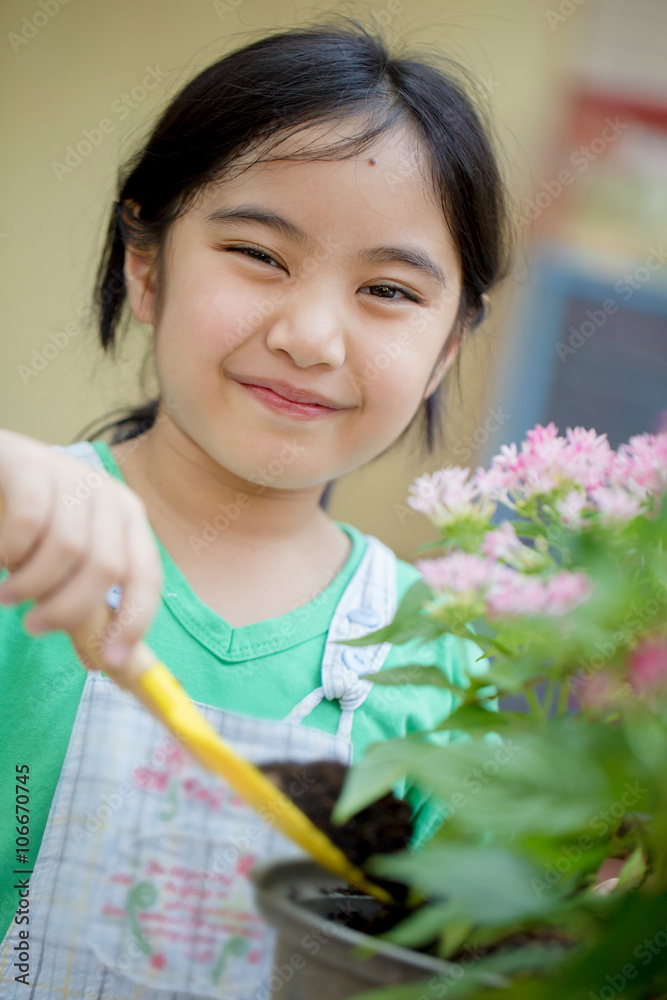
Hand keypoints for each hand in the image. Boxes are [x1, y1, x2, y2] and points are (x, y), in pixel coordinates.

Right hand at [0, 429, 161, 668]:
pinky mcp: (32, 464)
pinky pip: (27, 523)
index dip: (134, 621)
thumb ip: (84, 604)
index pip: (146, 576)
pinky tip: (0, 556)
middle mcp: (108, 494)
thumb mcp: (65, 560)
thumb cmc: (31, 519)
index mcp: (128, 519)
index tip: (110, 660)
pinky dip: (9, 551)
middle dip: (67, 609)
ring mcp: (71, 475)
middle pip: (105, 567)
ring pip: (65, 549)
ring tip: (8, 595)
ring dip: (30, 584)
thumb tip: (103, 662)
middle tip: (35, 627)